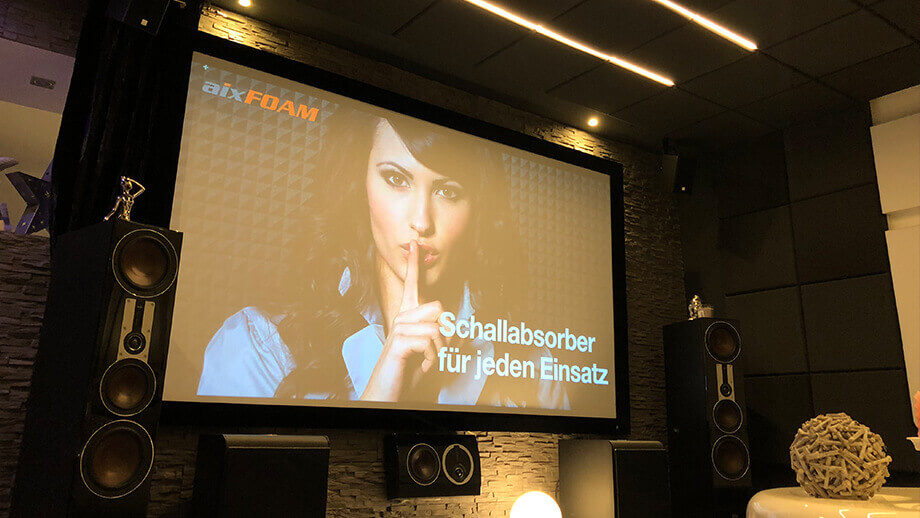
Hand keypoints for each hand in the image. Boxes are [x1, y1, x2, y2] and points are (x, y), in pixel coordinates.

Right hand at [361, 241, 444, 401]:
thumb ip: (446, 341)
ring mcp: (399, 328)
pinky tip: (420, 365)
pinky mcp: (399, 341)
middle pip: (439, 307)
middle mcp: (402, 318)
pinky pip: (430, 341)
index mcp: (409, 317)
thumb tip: (464, 331)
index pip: (413, 285)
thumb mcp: (432, 355)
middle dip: (446, 333)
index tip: (414, 244)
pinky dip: (432, 358)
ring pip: (438, 327)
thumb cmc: (407, 372)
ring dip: (439, 350)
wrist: (387, 392)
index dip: (415, 264)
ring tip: (425, 361)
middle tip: (435, 352)